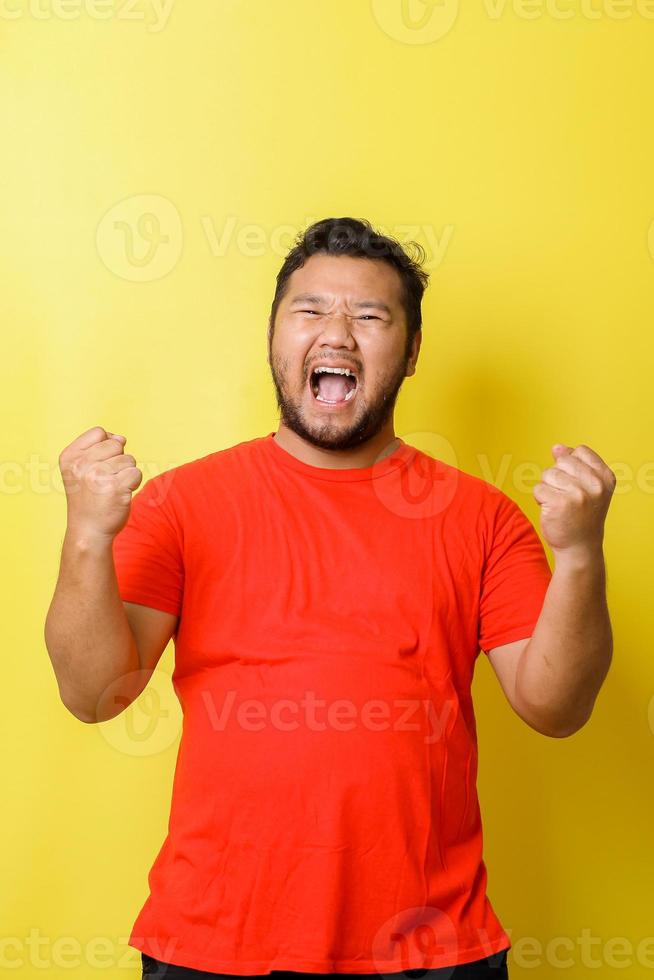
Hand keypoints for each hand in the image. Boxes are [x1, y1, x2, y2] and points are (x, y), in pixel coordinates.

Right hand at [59, 425, 141, 541]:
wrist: (87, 531)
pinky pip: (136, 472)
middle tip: (104, 481)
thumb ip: (98, 448)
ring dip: (125, 473)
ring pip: (128, 459)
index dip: (105, 446)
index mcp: (69, 457)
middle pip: (116, 444)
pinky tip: (120, 494)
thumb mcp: (80, 469)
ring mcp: (97, 475)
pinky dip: (133, 483)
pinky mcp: (115, 487)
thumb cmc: (88, 498)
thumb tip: (121, 438)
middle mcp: (81, 464)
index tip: (97, 466)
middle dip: (117, 460)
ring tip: (110, 488)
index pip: (98, 432)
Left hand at [533, 443, 615, 561]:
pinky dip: (540, 500)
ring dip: (548, 489)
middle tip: (567, 497)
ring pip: (548, 475)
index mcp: (605, 477)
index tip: (577, 484)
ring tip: (560, 505)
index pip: (580, 452)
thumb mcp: (587, 486)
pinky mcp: (559, 503)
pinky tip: (552, 511)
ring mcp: (578, 494)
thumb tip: (557, 447)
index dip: (570, 465)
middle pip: (561, 462)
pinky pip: (538, 489)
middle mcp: (595, 485)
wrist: (579, 547)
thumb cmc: (581, 515)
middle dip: (557, 478)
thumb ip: (574, 464)